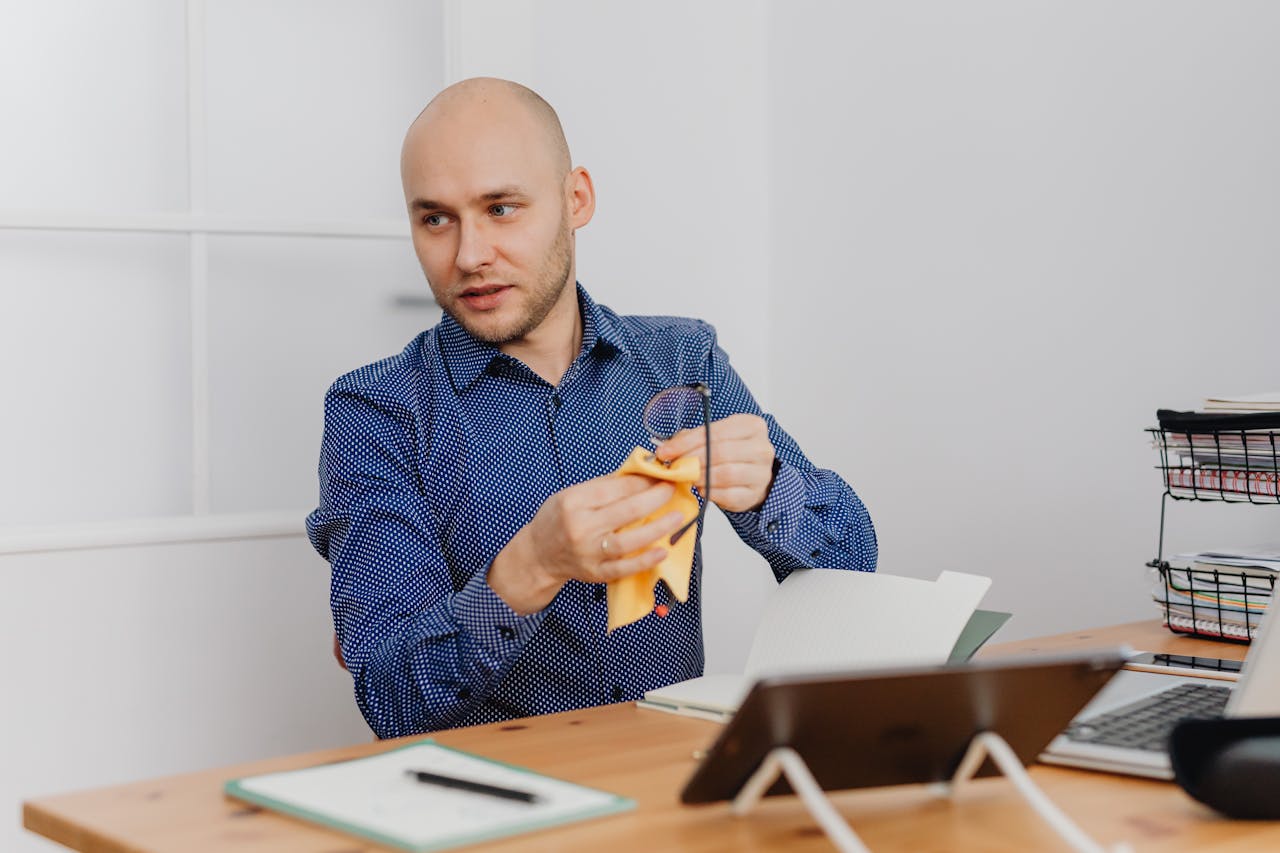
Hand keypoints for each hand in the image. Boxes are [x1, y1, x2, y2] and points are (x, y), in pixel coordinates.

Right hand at [488, 474, 685, 613]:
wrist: (539, 554)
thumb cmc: (557, 520)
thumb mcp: (571, 494)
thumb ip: (603, 486)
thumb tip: (639, 473)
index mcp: (573, 502)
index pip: (615, 488)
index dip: (642, 481)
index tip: (659, 475)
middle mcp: (580, 528)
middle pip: (626, 511)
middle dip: (655, 498)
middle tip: (672, 490)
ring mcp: (589, 553)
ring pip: (628, 541)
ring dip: (658, 528)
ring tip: (677, 517)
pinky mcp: (596, 572)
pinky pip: (624, 568)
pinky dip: (645, 560)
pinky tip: (662, 551)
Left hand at [655, 413, 775, 512]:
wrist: (751, 476)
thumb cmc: (730, 454)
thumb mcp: (712, 438)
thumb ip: (690, 439)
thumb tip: (666, 449)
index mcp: (751, 426)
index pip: (715, 432)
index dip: (686, 443)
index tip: (665, 452)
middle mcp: (761, 448)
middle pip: (721, 452)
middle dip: (693, 460)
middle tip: (676, 467)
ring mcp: (761, 472)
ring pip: (726, 474)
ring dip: (701, 476)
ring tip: (688, 477)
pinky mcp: (754, 494)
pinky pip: (729, 494)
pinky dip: (711, 492)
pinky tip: (702, 488)